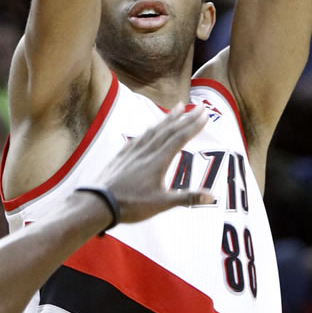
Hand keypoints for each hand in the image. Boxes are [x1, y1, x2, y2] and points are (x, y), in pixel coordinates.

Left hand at [104, 104, 214, 221]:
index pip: (180, 138)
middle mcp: (147, 151)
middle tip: (199, 106)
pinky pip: (140, 136)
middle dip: (186, 117)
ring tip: (179, 107)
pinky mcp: (122, 155)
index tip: (205, 114)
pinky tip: (151, 128)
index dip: (194, 125)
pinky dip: (150, 129)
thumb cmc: (132, 205)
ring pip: (154, 130)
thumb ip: (188, 198)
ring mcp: (133, 151)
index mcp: (159, 161)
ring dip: (168, 118)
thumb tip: (212, 196)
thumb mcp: (162, 204)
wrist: (99, 203)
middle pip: (170, 130)